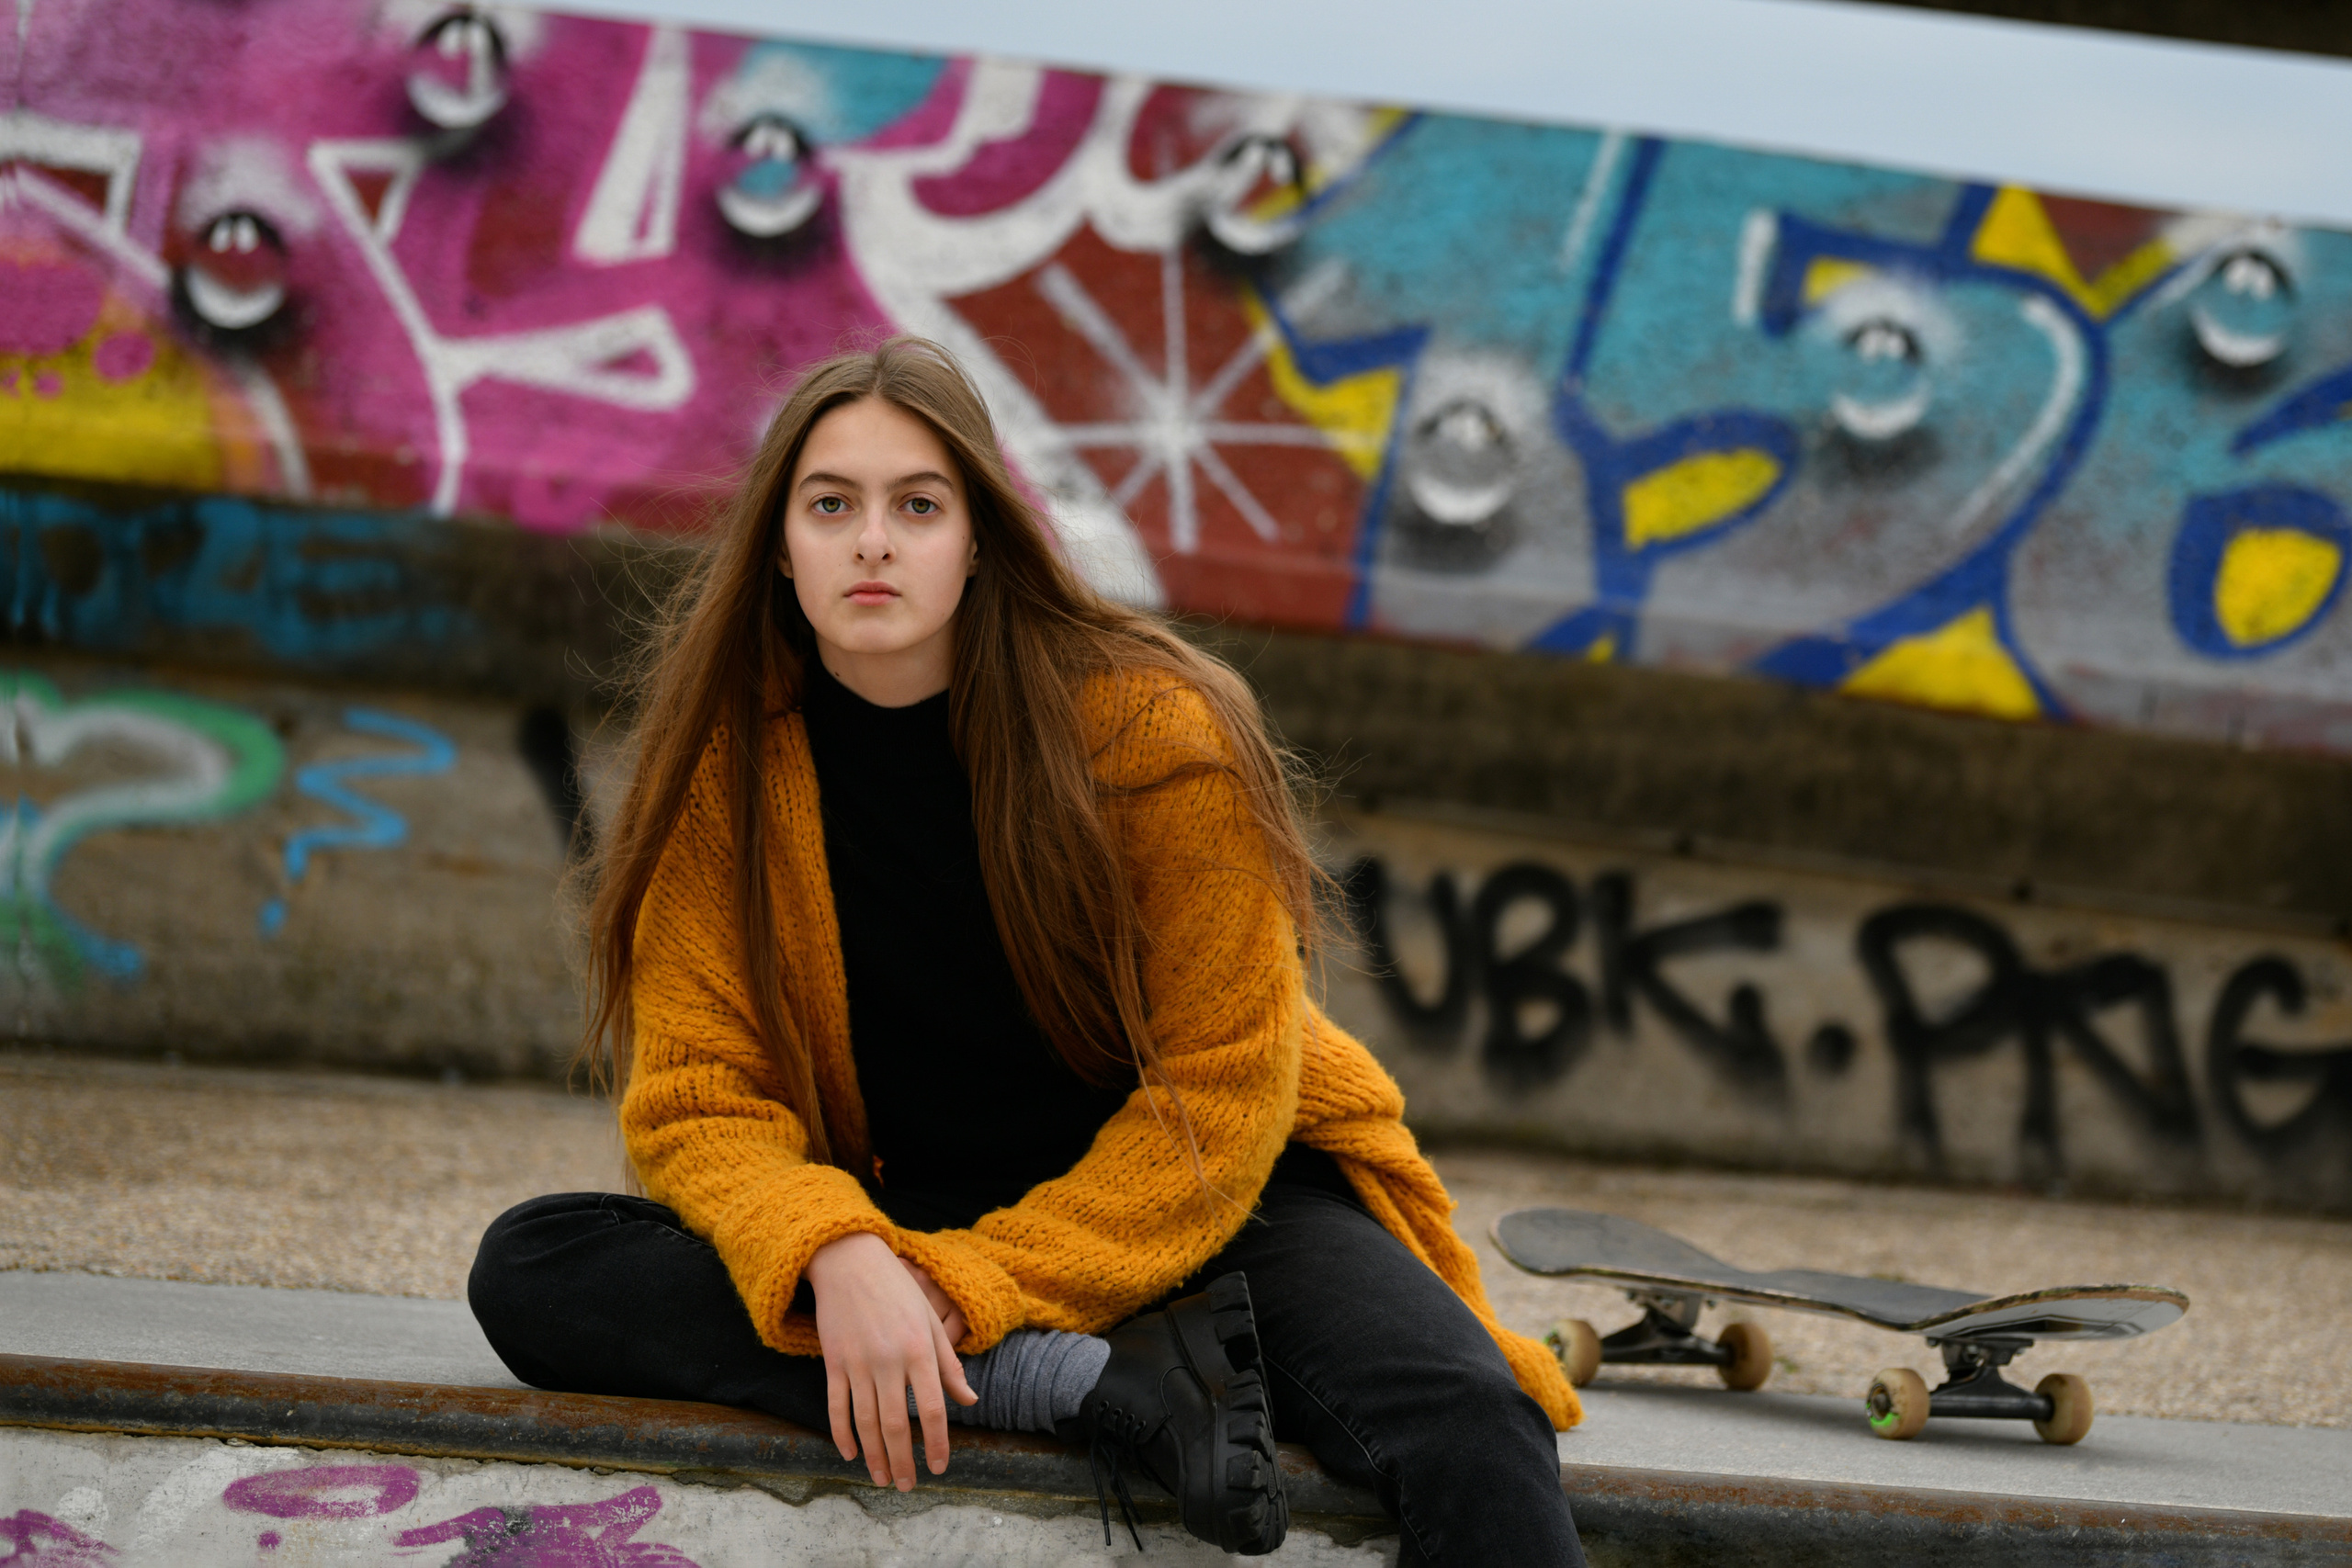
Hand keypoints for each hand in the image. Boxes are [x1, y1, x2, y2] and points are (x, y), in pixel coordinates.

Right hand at [806, 1232, 977, 1488]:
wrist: (849, 1262)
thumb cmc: (898, 1291)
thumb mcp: (931, 1322)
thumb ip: (949, 1365)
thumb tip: (969, 1401)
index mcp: (919, 1350)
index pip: (932, 1408)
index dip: (936, 1443)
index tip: (939, 1467)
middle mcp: (889, 1360)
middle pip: (896, 1424)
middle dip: (902, 1461)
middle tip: (908, 1486)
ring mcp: (857, 1363)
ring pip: (866, 1422)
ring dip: (874, 1456)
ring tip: (883, 1479)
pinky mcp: (834, 1362)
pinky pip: (837, 1406)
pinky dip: (842, 1434)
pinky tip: (850, 1454)